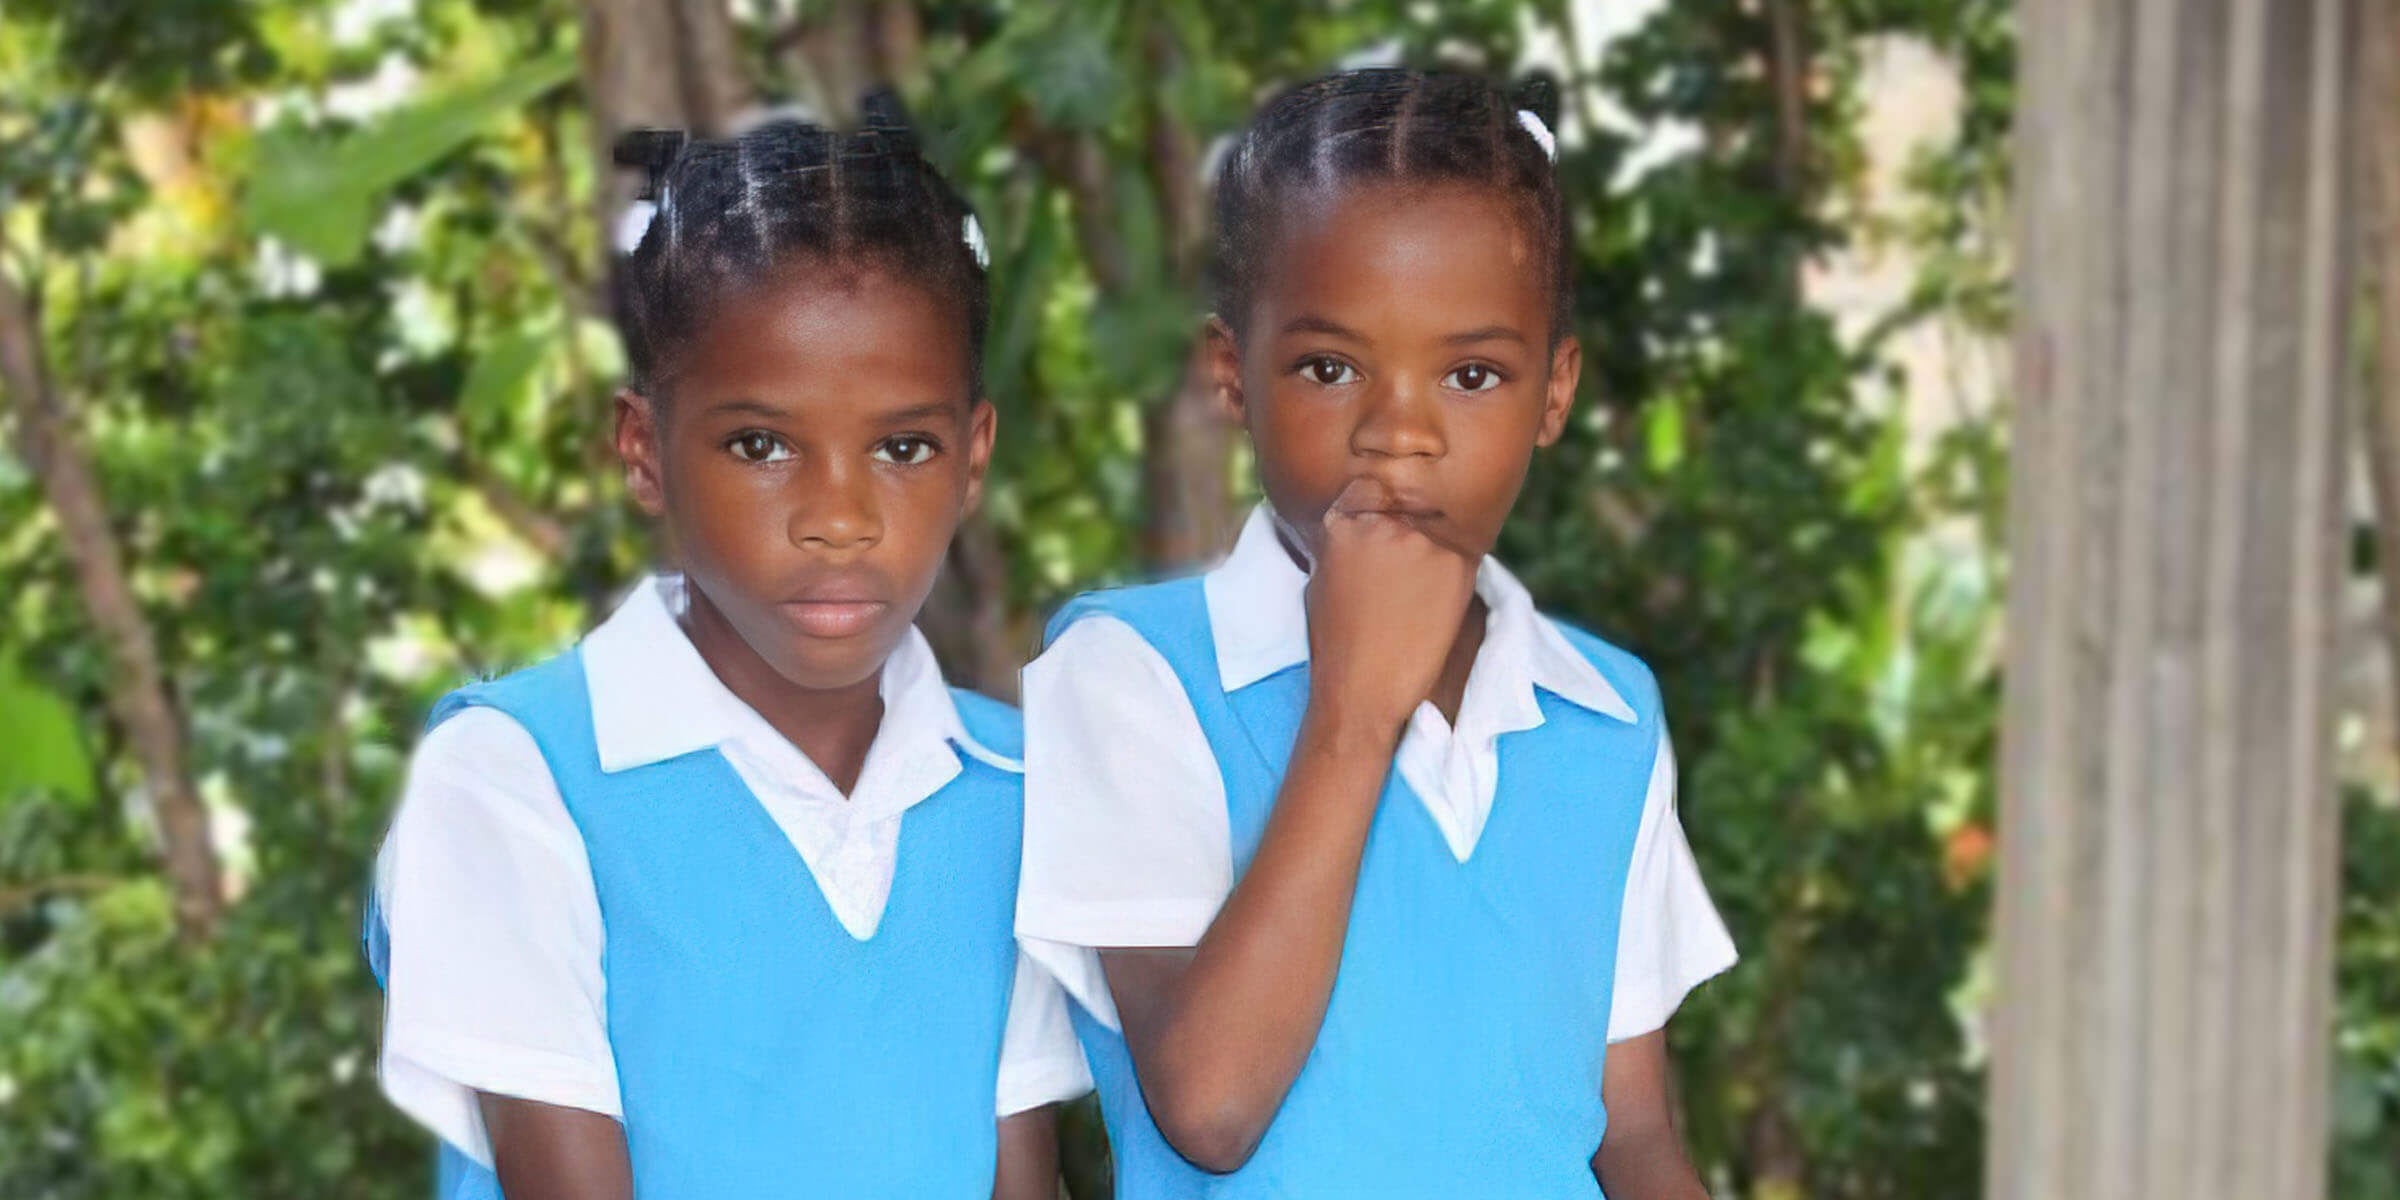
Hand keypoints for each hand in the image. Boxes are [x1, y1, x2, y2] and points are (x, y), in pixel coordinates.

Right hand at [1301, 477, 1479, 740]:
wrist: (1363, 691)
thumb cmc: (1337, 644)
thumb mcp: (1324, 579)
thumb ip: (1347, 543)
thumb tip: (1368, 524)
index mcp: (1342, 525)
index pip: (1370, 489)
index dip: (1383, 505)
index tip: (1389, 525)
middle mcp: (1381, 523)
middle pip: (1409, 509)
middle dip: (1412, 534)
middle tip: (1408, 578)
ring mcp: (1419, 541)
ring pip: (1438, 532)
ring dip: (1434, 557)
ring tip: (1416, 600)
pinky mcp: (1455, 562)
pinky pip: (1462, 556)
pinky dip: (1454, 578)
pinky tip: (1434, 608)